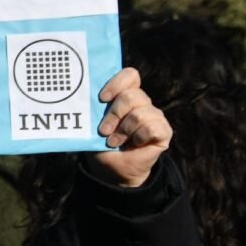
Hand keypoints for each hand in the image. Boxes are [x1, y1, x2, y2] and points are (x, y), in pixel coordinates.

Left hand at [88, 67, 171, 187]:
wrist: (112, 170)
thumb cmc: (100, 144)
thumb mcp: (92, 126)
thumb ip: (92, 111)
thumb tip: (82, 99)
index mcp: (125, 95)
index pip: (130, 75)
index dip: (117, 83)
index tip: (103, 98)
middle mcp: (142, 103)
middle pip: (132, 95)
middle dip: (114, 114)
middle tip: (104, 131)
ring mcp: (154, 116)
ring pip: (140, 113)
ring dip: (123, 131)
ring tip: (114, 142)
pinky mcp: (163, 131)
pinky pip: (152, 127)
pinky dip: (138, 137)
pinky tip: (134, 144)